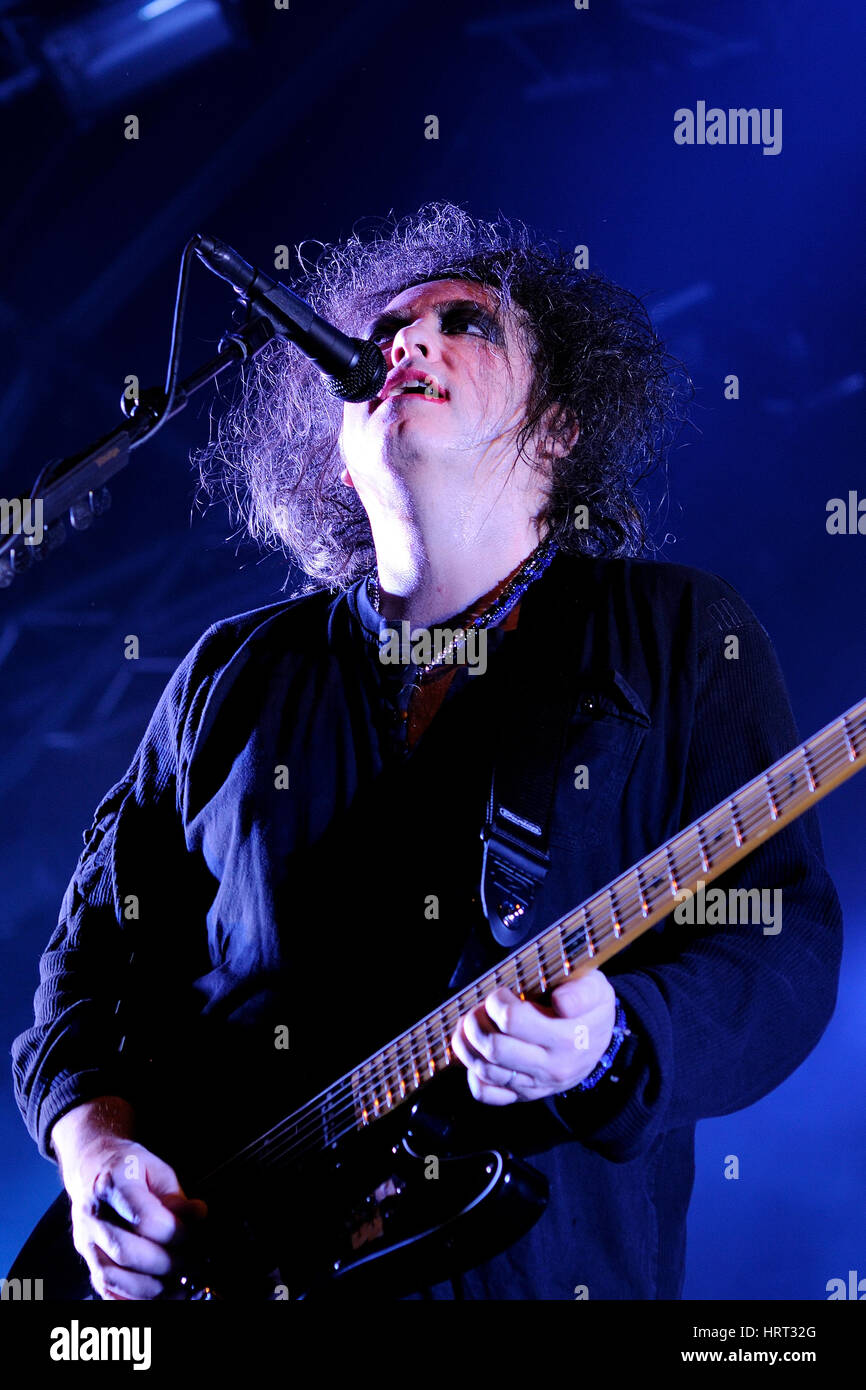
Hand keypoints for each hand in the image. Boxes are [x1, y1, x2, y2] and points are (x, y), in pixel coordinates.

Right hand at [52, 1101, 206, 1300]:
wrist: (91, 1166)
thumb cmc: (128, 1167)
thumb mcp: (156, 1169)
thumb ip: (176, 1196)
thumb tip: (198, 1216)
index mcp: (113, 1183)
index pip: (145, 1219)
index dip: (175, 1233)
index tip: (194, 1235)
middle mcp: (93, 1214)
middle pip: (127, 1251)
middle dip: (165, 1263)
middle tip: (190, 1263)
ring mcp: (86, 1239)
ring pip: (112, 1276)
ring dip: (149, 1287)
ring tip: (176, 1283)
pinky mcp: (85, 1258)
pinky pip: (104, 1288)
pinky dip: (130, 1297)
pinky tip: (153, 1293)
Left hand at [451, 969, 616, 1104]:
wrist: (600, 1042)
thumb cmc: (591, 1008)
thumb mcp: (597, 989)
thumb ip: (581, 991)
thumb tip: (561, 1001)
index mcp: (567, 1037)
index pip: (513, 1020)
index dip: (497, 1001)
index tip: (503, 992)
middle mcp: (551, 1066)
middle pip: (494, 1048)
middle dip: (477, 1021)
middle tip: (482, 1007)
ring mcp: (536, 1084)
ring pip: (485, 1070)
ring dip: (468, 1043)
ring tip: (473, 1023)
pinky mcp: (524, 1094)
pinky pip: (486, 1093)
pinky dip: (473, 1074)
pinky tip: (476, 1054)